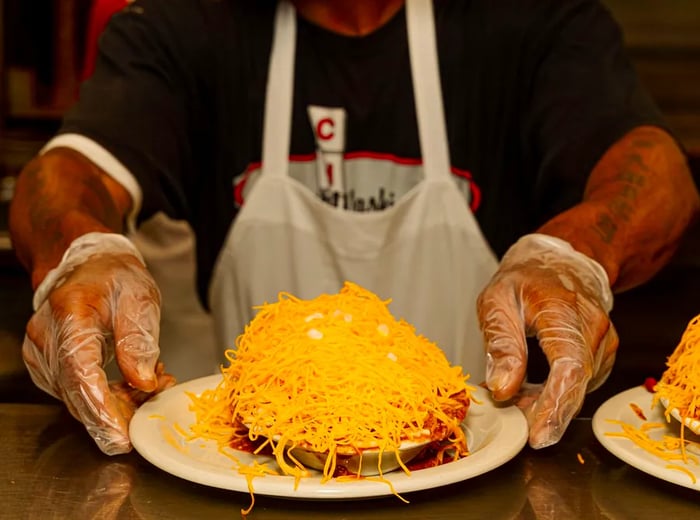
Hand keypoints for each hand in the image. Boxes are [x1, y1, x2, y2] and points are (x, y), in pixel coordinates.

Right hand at [22, 233, 170, 454]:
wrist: (90, 267)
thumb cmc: (116, 279)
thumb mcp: (140, 299)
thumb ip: (140, 339)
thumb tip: (144, 382)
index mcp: (71, 312)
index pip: (80, 369)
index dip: (100, 406)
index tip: (120, 434)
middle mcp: (46, 336)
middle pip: (74, 392)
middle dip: (111, 417)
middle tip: (142, 427)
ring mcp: (41, 352)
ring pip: (75, 398)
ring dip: (112, 407)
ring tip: (150, 389)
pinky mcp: (47, 365)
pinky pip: (75, 392)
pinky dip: (103, 399)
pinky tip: (131, 388)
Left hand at [477, 233, 617, 447]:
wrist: (559, 262)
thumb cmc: (524, 280)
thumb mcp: (496, 302)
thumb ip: (500, 344)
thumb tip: (502, 388)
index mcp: (564, 311)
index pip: (569, 367)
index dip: (555, 405)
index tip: (537, 434)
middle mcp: (594, 327)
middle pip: (578, 385)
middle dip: (549, 415)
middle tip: (519, 430)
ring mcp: (603, 340)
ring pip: (579, 388)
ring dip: (548, 404)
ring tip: (514, 399)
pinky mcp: (602, 352)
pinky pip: (581, 383)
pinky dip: (556, 394)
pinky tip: (531, 392)